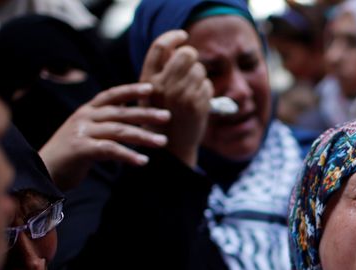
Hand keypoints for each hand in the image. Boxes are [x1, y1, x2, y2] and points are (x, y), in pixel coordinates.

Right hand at [38, 82, 170, 188]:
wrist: (44, 171)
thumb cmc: (72, 153)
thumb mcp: (87, 131)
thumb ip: (105, 122)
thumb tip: (129, 112)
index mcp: (87, 111)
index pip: (112, 95)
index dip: (131, 90)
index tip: (151, 88)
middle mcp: (84, 117)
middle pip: (120, 113)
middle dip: (145, 114)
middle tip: (167, 116)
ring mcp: (82, 132)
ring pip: (118, 131)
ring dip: (143, 136)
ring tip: (162, 143)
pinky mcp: (81, 149)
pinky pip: (109, 149)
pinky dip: (128, 155)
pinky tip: (143, 161)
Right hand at [139, 29, 212, 166]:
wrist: (171, 148)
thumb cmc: (161, 119)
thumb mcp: (152, 94)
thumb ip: (161, 72)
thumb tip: (178, 50)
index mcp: (147, 80)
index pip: (160, 46)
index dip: (173, 36)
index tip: (183, 35)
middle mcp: (163, 86)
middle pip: (186, 53)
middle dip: (192, 57)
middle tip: (191, 67)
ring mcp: (182, 95)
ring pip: (199, 69)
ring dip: (199, 77)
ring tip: (190, 93)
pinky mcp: (197, 105)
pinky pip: (207, 85)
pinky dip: (206, 91)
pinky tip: (197, 104)